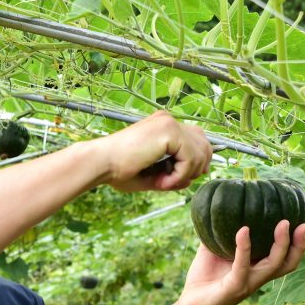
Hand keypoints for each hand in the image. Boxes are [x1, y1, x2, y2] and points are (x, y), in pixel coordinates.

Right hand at [93, 111, 211, 192]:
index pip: (196, 139)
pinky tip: (162, 181)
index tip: (179, 179)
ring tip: (163, 183)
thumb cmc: (118, 169)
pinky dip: (180, 175)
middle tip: (174, 182)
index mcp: (163, 126)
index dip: (196, 162)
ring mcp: (169, 123)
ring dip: (186, 175)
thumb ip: (174, 175)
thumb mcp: (152, 174)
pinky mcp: (169, 131)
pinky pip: (190, 158)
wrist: (101, 163)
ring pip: (200, 152)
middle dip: (196, 168)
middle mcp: (168, 120)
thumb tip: (191, 180)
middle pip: (204, 143)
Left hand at [177, 220, 304, 304]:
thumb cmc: (204, 280)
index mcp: (257, 269)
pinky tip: (243, 230)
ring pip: (274, 265)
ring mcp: (248, 283)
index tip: (304, 222)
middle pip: (288, 263)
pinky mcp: (234, 287)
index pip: (285, 258)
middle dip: (300, 245)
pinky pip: (243, 266)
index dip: (298, 244)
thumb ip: (221, 233)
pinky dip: (244, 247)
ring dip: (281, 244)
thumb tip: (221, 208)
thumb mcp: (214, 251)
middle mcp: (258, 277)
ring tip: (283, 223)